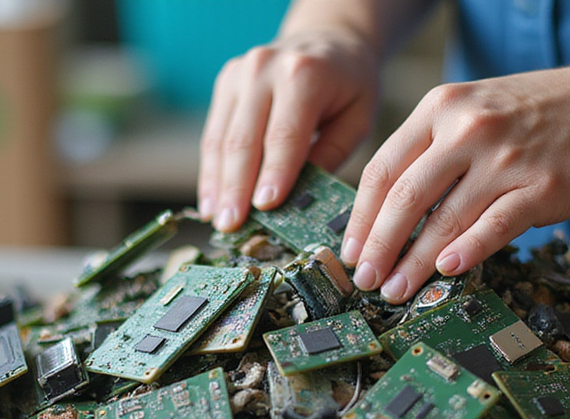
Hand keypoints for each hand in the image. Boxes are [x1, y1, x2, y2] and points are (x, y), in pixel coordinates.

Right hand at [199, 30, 380, 231]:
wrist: (328, 40)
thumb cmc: (348, 86)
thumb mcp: (358, 118)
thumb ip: (330, 154)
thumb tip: (299, 199)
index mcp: (304, 74)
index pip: (284, 134)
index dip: (273, 174)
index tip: (264, 208)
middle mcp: (264, 68)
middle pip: (244, 139)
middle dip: (237, 188)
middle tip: (232, 226)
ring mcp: (239, 74)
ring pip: (221, 140)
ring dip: (218, 185)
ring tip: (218, 220)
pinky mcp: (225, 84)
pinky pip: (213, 134)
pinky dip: (211, 171)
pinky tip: (211, 201)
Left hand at [342, 64, 569, 302]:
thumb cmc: (537, 116)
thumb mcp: (473, 110)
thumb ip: (432, 150)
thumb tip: (388, 214)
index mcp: (441, 108)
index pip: (383, 168)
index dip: (362, 216)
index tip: (350, 250)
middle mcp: (468, 129)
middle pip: (405, 197)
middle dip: (380, 246)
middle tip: (365, 279)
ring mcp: (505, 158)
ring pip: (444, 220)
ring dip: (414, 263)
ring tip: (396, 290)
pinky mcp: (540, 187)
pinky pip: (494, 226)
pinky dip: (467, 252)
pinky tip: (446, 271)